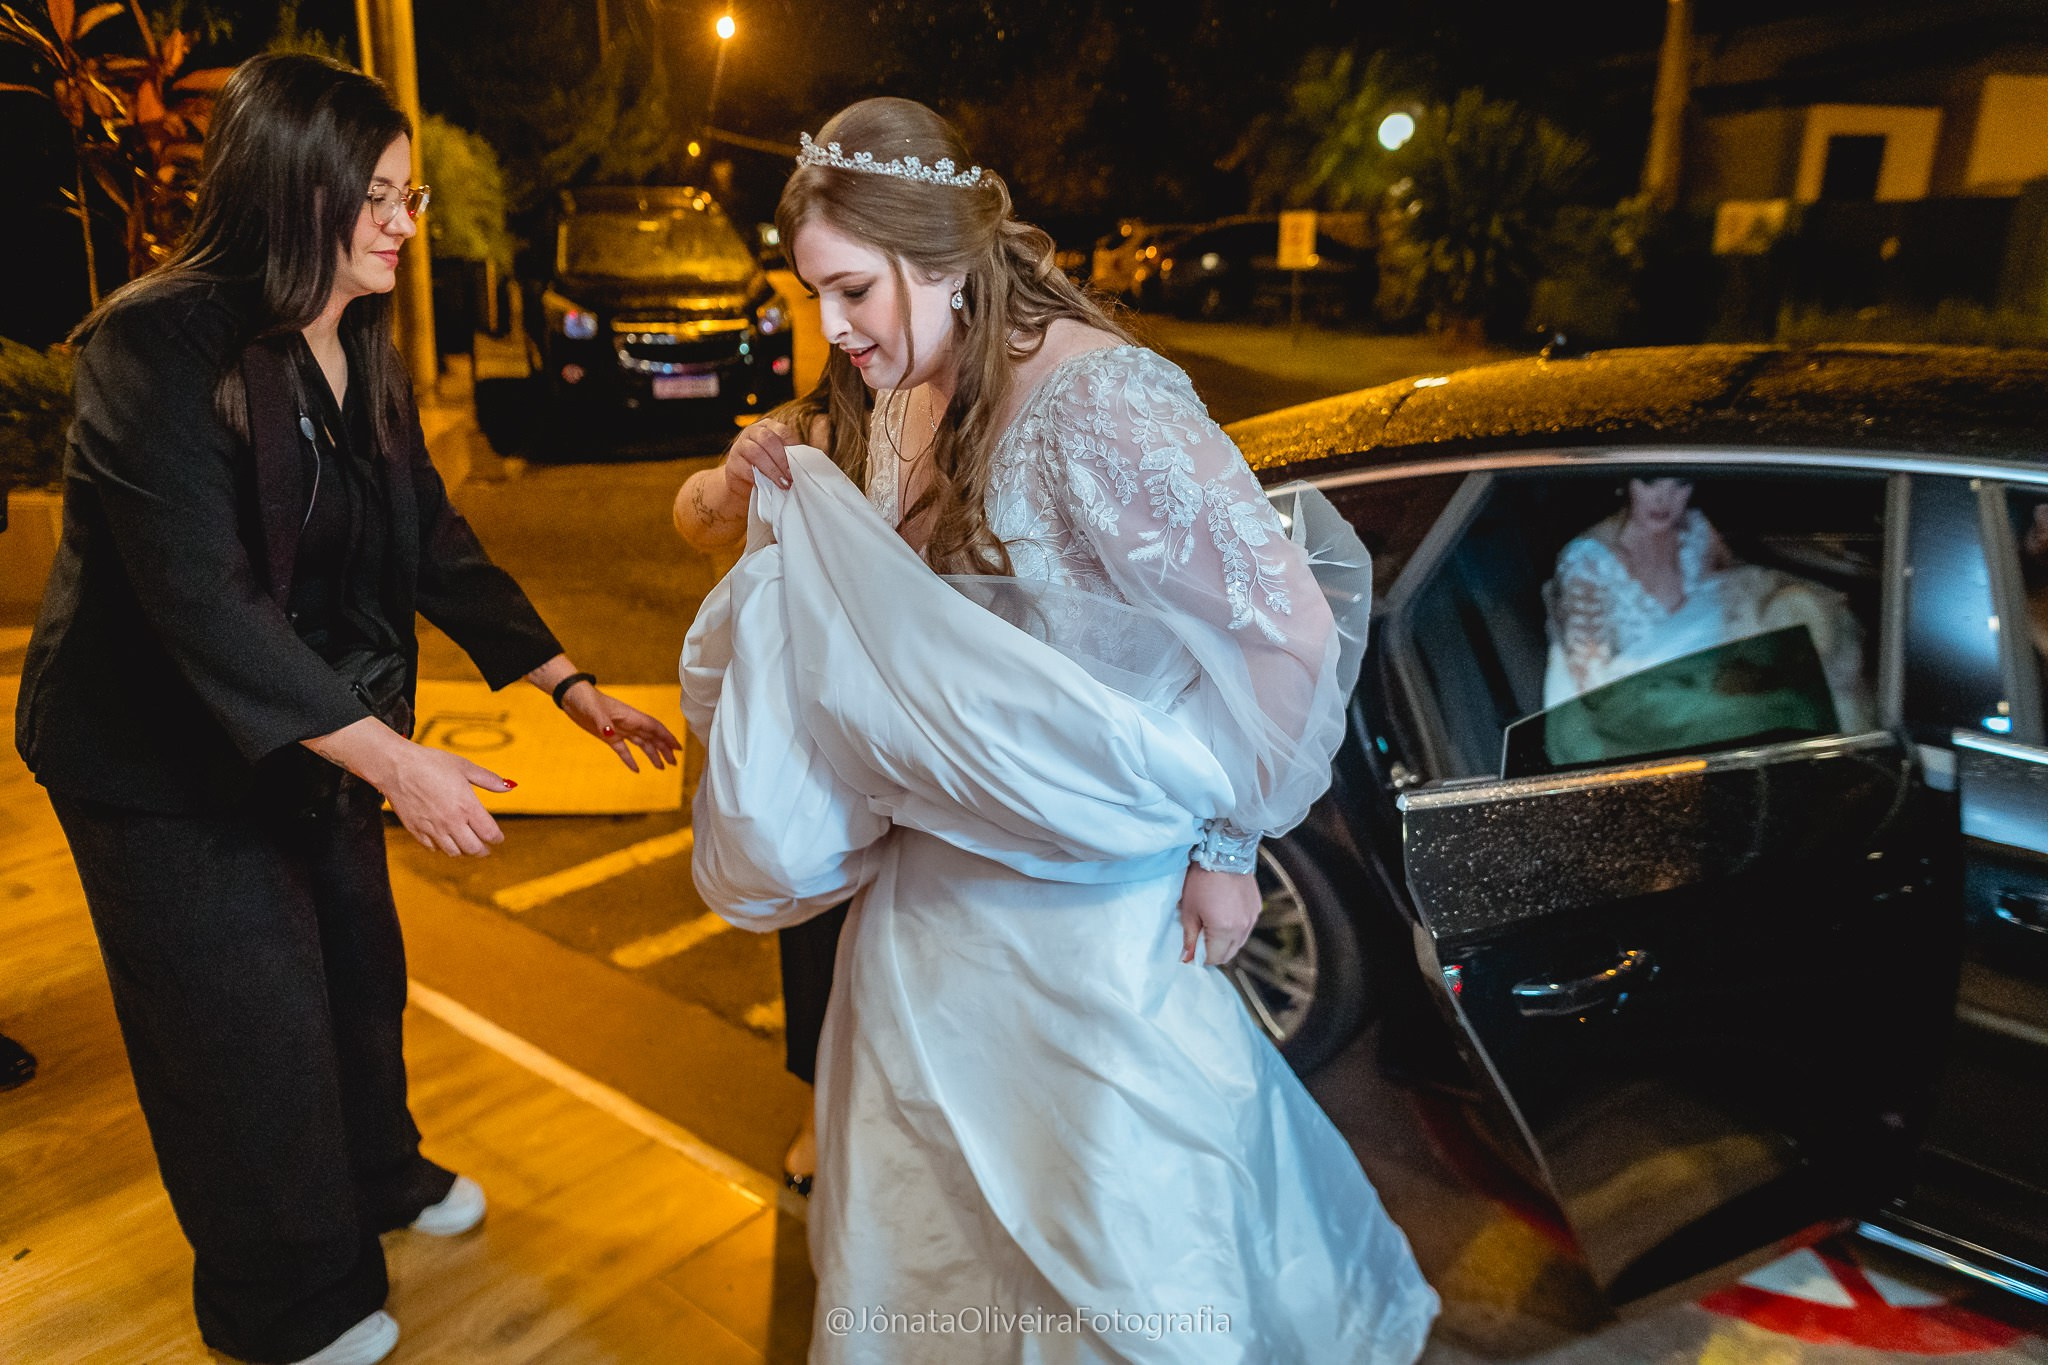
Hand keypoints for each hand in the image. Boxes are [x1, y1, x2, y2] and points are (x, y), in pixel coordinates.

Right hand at [380, 742, 512, 856]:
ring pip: (454, 852)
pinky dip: (443, 848)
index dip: (497, 838)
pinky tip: (446, 840)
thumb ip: (489, 779)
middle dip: (483, 850)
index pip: (489, 833)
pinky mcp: (416, 830)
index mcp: (466, 806)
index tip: (498, 838)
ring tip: (467, 845)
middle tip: (486, 847)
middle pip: (473, 849)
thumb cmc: (430, 762)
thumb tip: (510, 786)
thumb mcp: (464, 766)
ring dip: (464, 851)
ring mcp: (432, 828)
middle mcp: (451, 821)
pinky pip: (433, 848)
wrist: (395, 766)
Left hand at [561, 681, 680, 772]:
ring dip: (653, 754)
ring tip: (661, 767)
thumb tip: (610, 733)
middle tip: (674, 763)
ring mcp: (620, 730)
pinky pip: (624, 750)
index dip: (667, 738)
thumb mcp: (594, 710)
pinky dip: (630, 759)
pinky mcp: (609, 736)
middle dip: (664, 749)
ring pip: (642, 743)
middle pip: (652, 737)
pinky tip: (636, 769)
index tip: (678, 748)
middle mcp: (629, 723)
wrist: (572, 697)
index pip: (654, 728)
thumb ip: (603, 721)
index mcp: (631, 716)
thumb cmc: (585, 699)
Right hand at [725, 416, 793, 495]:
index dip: (792, 448)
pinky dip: (759, 478)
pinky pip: (746, 469)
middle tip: (791, 476)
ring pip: (756, 453)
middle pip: (768, 439)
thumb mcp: (779, 458)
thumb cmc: (768, 467)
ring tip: (783, 483)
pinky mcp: (732, 462)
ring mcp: (740, 445)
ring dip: (772, 470)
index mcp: (768, 426)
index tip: (800, 465)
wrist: (744, 483)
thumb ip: (790, 456)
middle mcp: (753, 431)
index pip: (782, 431)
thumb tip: (806, 464)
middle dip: (782, 459)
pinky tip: (768, 486)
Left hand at [1178, 865, 1260, 966]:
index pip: (1214, 958)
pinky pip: (1245, 929)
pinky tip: (1224, 915)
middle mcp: (1242, 927)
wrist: (1224, 852)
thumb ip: (1189, 937)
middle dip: (1213, 951)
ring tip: (1211, 923)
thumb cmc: (1203, 877)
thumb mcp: (1188, 909)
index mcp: (1225, 929)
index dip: (1200, 956)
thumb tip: (1187, 956)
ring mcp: (1252, 918)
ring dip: (1225, 941)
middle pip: (1228, 955)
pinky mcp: (1256, 909)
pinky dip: (1235, 929)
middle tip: (1199, 937)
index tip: (1191, 948)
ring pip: (1238, 943)